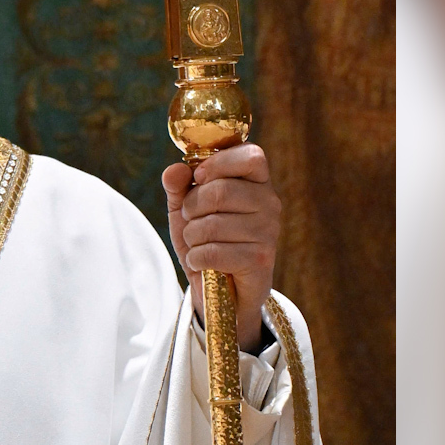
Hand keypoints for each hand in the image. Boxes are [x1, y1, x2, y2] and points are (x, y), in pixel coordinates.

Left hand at [163, 144, 280, 351]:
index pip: (251, 155)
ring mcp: (269, 232)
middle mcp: (270, 203)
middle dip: (192, 207)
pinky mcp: (261, 260)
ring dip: (192, 236)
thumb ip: (178, 185)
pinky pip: (214, 251)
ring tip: (197, 243)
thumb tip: (175, 170)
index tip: (198, 177)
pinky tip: (201, 261)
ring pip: (213, 224)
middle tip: (190, 219)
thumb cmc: (206, 238)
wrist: (221, 289)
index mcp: (257, 181)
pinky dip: (196, 258)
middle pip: (221, 190)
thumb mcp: (186, 207)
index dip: (218, 163)